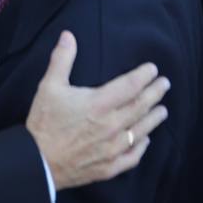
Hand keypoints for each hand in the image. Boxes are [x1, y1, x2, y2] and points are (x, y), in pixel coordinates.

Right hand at [26, 31, 169, 189]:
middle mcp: (111, 125)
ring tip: (163, 111)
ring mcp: (112, 148)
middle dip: (155, 94)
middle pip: (141, 107)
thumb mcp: (49, 86)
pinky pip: (132, 157)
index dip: (144, 76)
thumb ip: (62, 59)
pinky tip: (146, 141)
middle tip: (165, 85)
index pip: (131, 86)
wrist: (37, 162)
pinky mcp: (108, 167)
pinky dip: (142, 147)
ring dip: (153, 119)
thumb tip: (68, 35)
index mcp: (99, 104)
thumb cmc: (44, 123)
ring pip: (141, 131)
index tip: (153, 69)